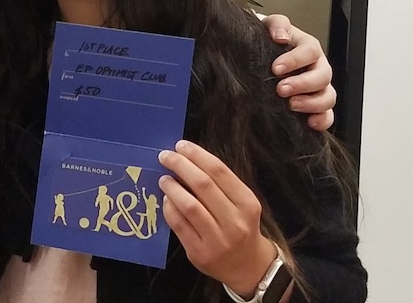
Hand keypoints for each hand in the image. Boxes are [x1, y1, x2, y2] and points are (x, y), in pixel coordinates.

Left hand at [158, 140, 278, 297]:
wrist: (247, 267)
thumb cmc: (240, 226)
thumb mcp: (240, 203)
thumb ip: (219, 184)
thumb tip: (186, 159)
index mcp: (247, 203)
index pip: (219, 171)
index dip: (197, 155)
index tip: (180, 145)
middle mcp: (235, 221)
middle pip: (203, 185)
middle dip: (181, 165)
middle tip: (165, 156)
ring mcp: (217, 240)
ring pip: (189, 206)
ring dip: (172, 187)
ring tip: (164, 179)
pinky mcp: (200, 253)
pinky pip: (179, 225)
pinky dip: (169, 208)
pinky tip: (166, 200)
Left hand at [262, 14, 335, 130]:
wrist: (262, 57)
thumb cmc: (268, 42)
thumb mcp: (269, 27)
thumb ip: (277, 24)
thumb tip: (281, 36)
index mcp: (309, 48)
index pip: (310, 51)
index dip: (294, 60)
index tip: (275, 68)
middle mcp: (318, 67)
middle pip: (322, 76)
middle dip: (302, 84)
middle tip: (281, 89)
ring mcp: (319, 88)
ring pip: (329, 97)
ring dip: (312, 103)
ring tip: (292, 105)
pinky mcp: (316, 106)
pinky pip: (328, 116)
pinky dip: (322, 120)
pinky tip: (309, 122)